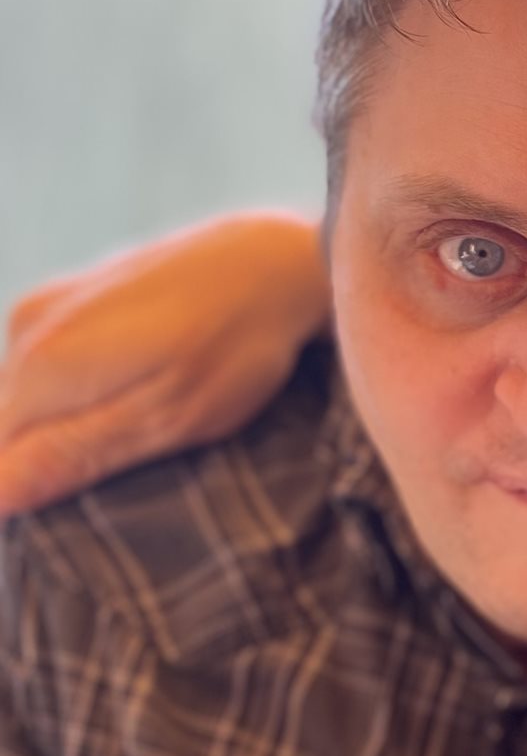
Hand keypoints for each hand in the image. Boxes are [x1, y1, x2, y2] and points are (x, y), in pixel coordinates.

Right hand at [0, 211, 328, 514]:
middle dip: (47, 461)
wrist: (270, 259)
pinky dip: (74, 396)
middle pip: (4, 431)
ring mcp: (41, 310)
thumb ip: (74, 454)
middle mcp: (24, 332)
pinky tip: (127, 393)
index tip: (98, 491)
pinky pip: (43, 370)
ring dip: (62, 429)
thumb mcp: (167, 418)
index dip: (34, 495)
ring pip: (22, 401)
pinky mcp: (63, 300)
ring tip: (135, 425)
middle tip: (129, 461)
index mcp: (41, 367)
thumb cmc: (233, 348)